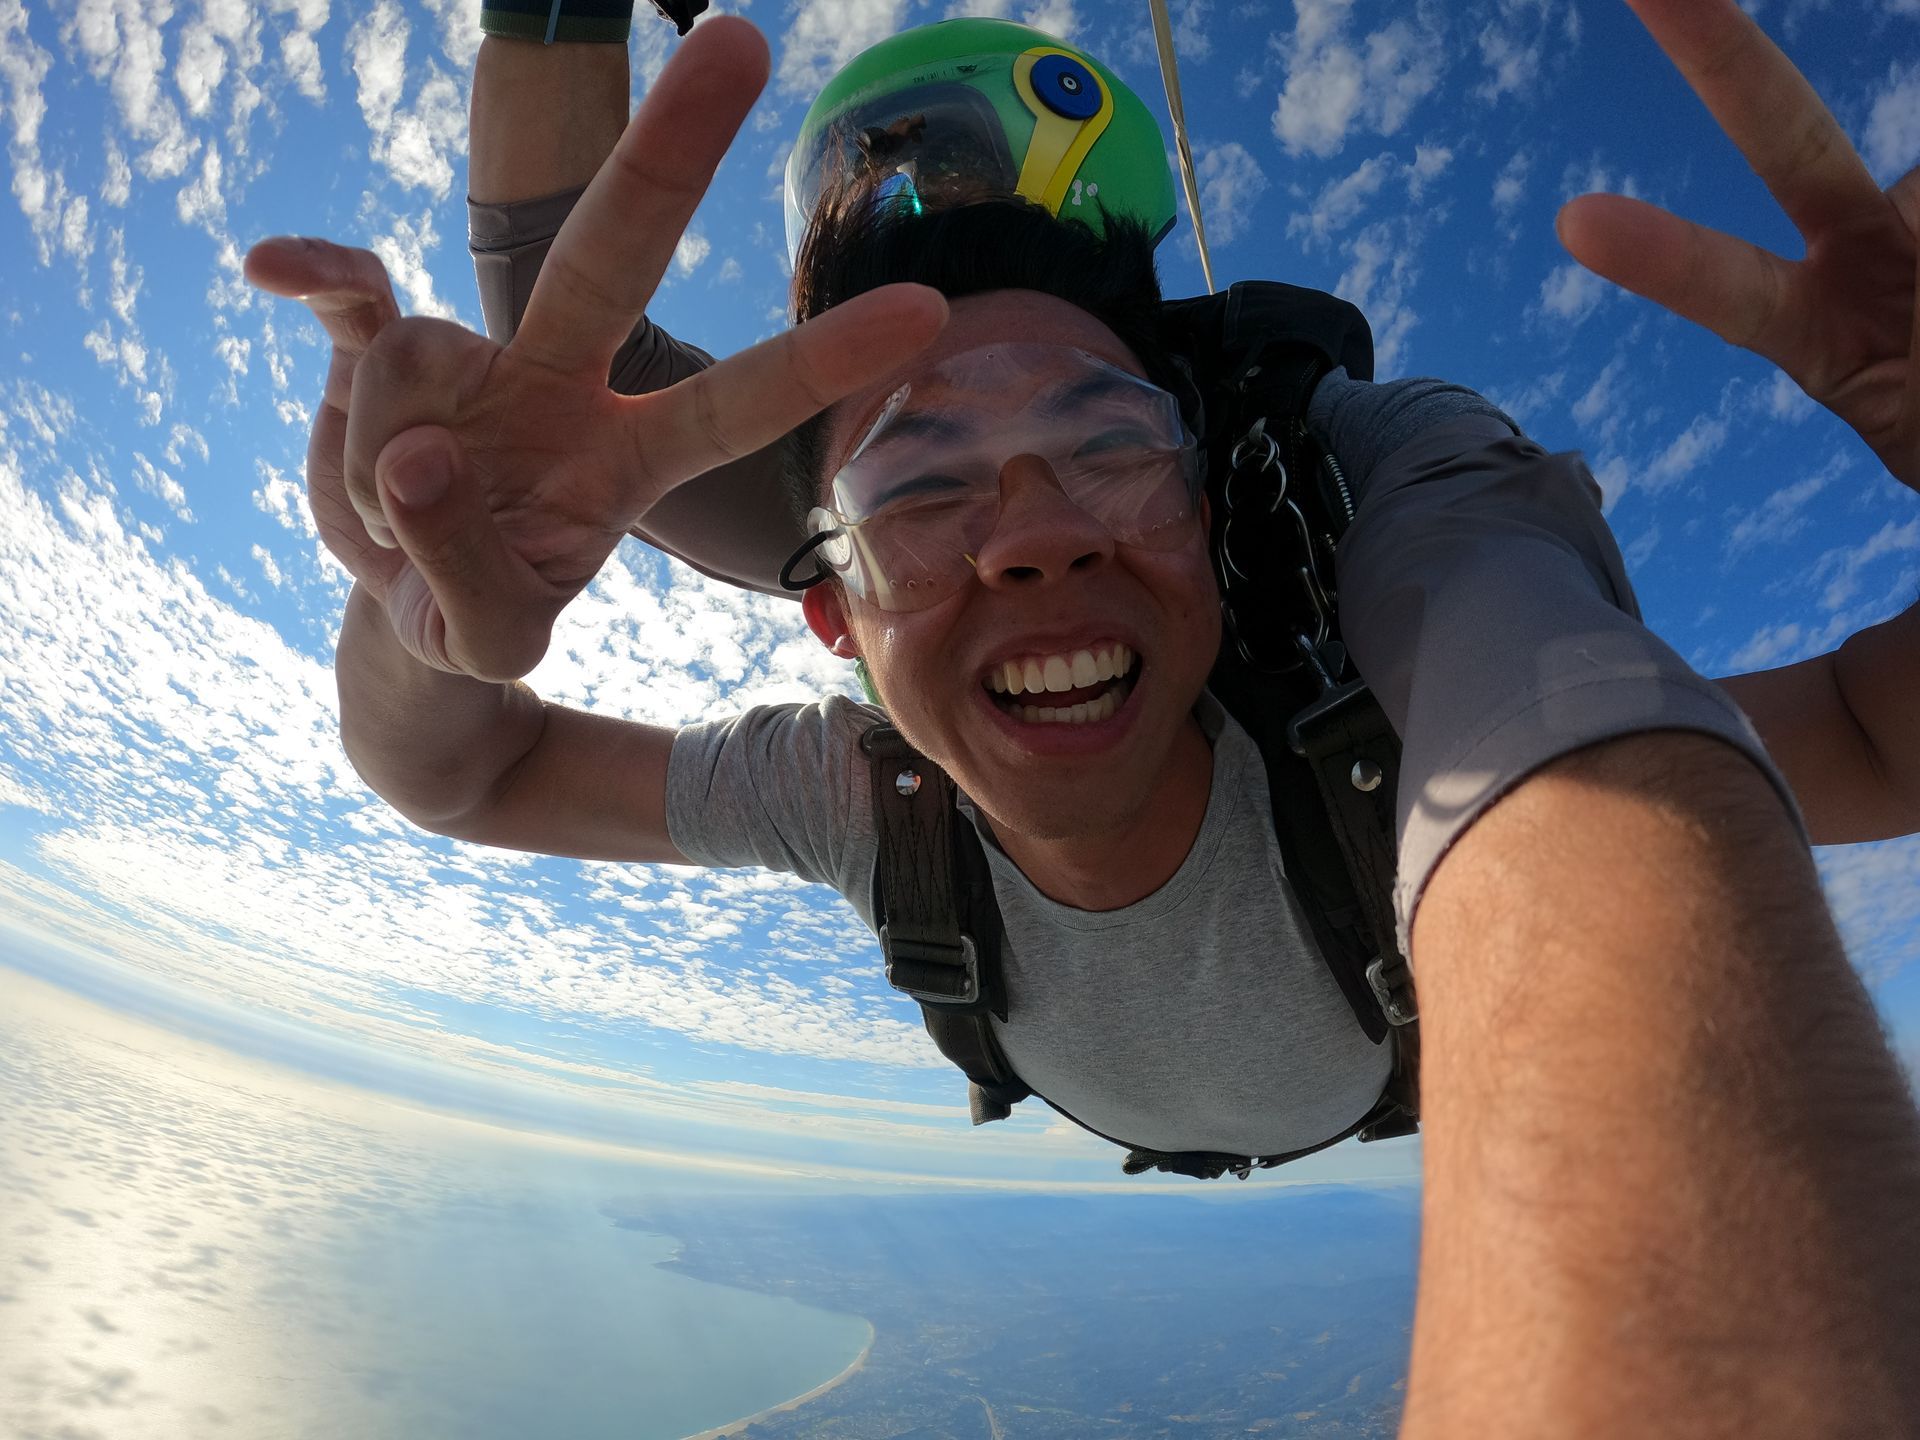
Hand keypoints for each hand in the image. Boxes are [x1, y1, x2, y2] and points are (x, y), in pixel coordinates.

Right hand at [245, 18, 944, 680]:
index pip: (735, 407)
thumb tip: (424, 455)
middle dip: (670, 153)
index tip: (925, 309)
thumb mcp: (486, 637)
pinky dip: (316, 276)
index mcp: (628, 462)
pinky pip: (353, 295)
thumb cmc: (475, 617)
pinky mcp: (383, 350)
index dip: (820, 361)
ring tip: (391, 541)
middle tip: (742, 40)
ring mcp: (475, 357)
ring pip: (420, 363)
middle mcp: (563, 385)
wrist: (399, 616)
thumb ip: (467, 571)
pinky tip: (272, 269)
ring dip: (377, 480)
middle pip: (618, 253)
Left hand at [1557, 0, 1918, 490]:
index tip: (1575, 220)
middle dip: (1721, 60)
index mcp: (1816, 328)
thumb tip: (1897, 298)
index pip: (1731, 291)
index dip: (1667, 259)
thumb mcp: (1914, 430)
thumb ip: (1899, 397)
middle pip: (1788, 141)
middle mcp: (1858, 245)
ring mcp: (1910, 208)